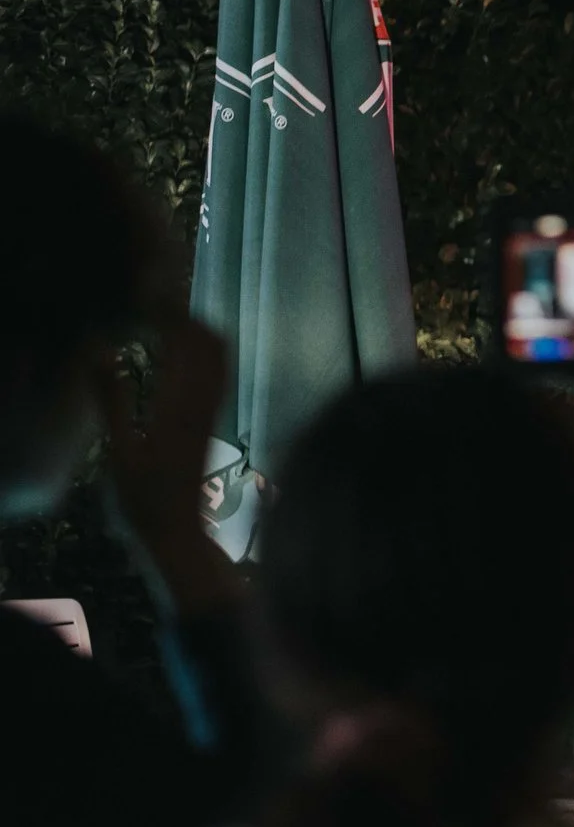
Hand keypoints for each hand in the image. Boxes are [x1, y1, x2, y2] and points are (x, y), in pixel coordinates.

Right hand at [102, 316, 242, 613]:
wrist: (178, 534)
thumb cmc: (142, 499)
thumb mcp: (118, 451)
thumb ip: (110, 398)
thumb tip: (100, 351)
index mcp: (179, 406)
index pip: (183, 344)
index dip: (169, 312)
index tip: (147, 292)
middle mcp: (205, 404)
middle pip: (212, 344)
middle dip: (188, 315)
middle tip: (157, 297)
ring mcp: (214, 413)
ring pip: (220, 358)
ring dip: (198, 331)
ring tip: (167, 314)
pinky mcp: (213, 422)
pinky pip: (218, 374)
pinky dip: (203, 351)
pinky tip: (181, 349)